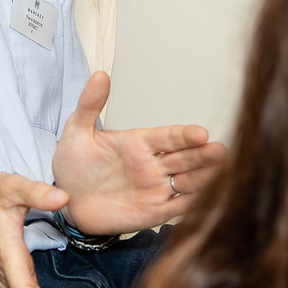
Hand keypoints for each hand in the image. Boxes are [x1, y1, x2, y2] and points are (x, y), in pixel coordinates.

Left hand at [53, 71, 226, 234]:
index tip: (200, 133)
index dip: (184, 136)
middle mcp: (153, 164)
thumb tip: (99, 75)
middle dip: (204, 155)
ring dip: (205, 178)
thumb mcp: (77, 130)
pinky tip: (210, 201)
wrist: (67, 199)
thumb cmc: (74, 164)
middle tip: (220, 151)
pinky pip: (180, 208)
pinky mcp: (155, 212)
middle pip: (185, 158)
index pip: (167, 137)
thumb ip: (90, 104)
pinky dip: (196, 205)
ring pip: (189, 182)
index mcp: (138, 143)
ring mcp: (156, 188)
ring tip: (221, 174)